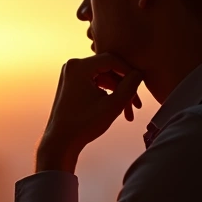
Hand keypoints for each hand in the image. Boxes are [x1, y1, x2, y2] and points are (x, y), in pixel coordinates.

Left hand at [37, 54, 143, 172]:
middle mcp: (72, 66)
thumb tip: (139, 73)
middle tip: (136, 103)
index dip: (129, 70)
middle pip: (108, 68)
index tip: (140, 84)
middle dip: (124, 85)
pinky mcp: (72, 84)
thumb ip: (130, 86)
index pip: (112, 59)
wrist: (61, 142)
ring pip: (103, 77)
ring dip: (117, 91)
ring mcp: (71, 75)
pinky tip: (117, 108)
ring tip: (128, 111)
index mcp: (79, 66)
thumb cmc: (84, 125)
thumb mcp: (113, 105)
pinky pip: (95, 82)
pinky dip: (107, 93)